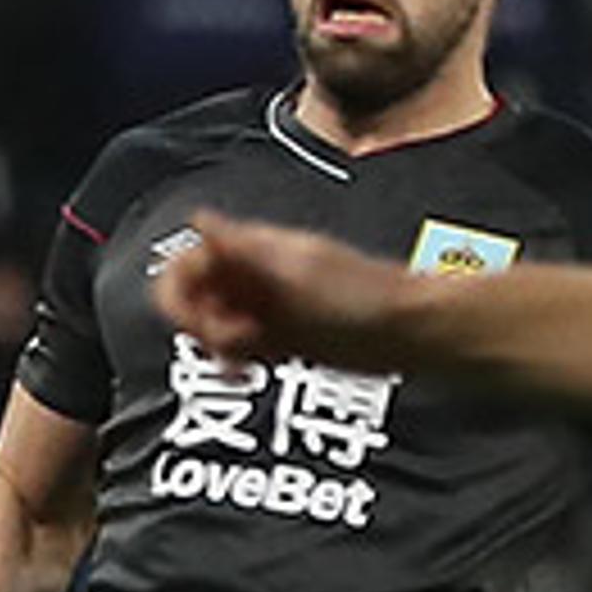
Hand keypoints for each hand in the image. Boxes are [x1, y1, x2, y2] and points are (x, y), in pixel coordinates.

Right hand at [152, 210, 410, 369]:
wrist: (408, 331)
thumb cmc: (363, 297)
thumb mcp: (296, 270)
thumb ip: (242, 249)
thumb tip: (199, 220)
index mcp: (255, 250)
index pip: (187, 263)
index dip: (183, 295)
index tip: (204, 322)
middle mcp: (255, 276)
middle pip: (193, 298)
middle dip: (201, 326)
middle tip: (233, 344)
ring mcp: (266, 307)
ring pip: (211, 326)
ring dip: (217, 348)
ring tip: (247, 363)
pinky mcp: (279, 338)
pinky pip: (236, 348)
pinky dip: (234, 361)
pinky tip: (250, 371)